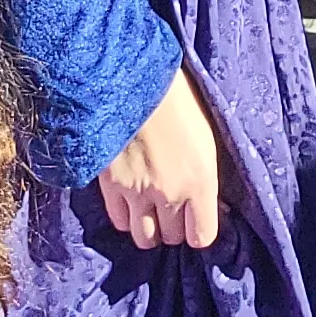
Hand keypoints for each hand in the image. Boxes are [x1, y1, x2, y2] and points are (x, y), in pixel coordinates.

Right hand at [98, 69, 223, 250]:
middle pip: (172, 237)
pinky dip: (126, 216)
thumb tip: (206, 199)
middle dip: (174, 226)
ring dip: (150, 227)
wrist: (131, 79)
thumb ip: (205, 175)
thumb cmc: (176, 99)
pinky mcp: (110, 186)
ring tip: (151, 209)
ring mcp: (137, 192)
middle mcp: (170, 194)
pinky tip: (131, 200)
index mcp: (200, 181)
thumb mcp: (205, 136)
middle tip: (173, 208)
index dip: (199, 229)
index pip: (202, 236)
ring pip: (144, 237)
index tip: (196, 217)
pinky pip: (119, 221)